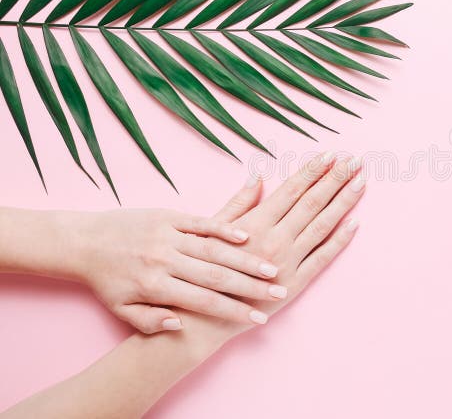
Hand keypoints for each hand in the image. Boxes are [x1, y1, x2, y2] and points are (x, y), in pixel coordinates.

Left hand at [72, 207, 284, 332]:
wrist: (84, 241)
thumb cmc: (107, 280)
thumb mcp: (122, 309)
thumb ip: (151, 321)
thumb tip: (181, 325)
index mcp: (154, 286)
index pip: (203, 301)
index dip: (233, 311)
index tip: (258, 318)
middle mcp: (164, 260)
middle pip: (216, 275)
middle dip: (251, 285)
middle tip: (279, 291)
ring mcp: (168, 235)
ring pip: (214, 248)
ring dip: (246, 258)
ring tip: (272, 267)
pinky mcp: (168, 215)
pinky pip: (202, 222)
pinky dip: (225, 228)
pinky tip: (247, 237)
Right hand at [179, 152, 365, 343]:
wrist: (204, 316)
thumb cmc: (204, 269)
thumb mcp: (212, 230)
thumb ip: (238, 202)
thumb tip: (257, 175)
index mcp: (255, 223)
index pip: (291, 190)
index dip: (313, 171)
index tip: (331, 154)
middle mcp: (275, 239)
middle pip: (312, 202)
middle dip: (335, 179)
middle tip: (355, 160)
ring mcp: (288, 261)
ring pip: (322, 226)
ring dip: (343, 202)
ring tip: (361, 182)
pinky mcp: (295, 284)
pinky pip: (323, 258)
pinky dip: (340, 240)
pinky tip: (355, 223)